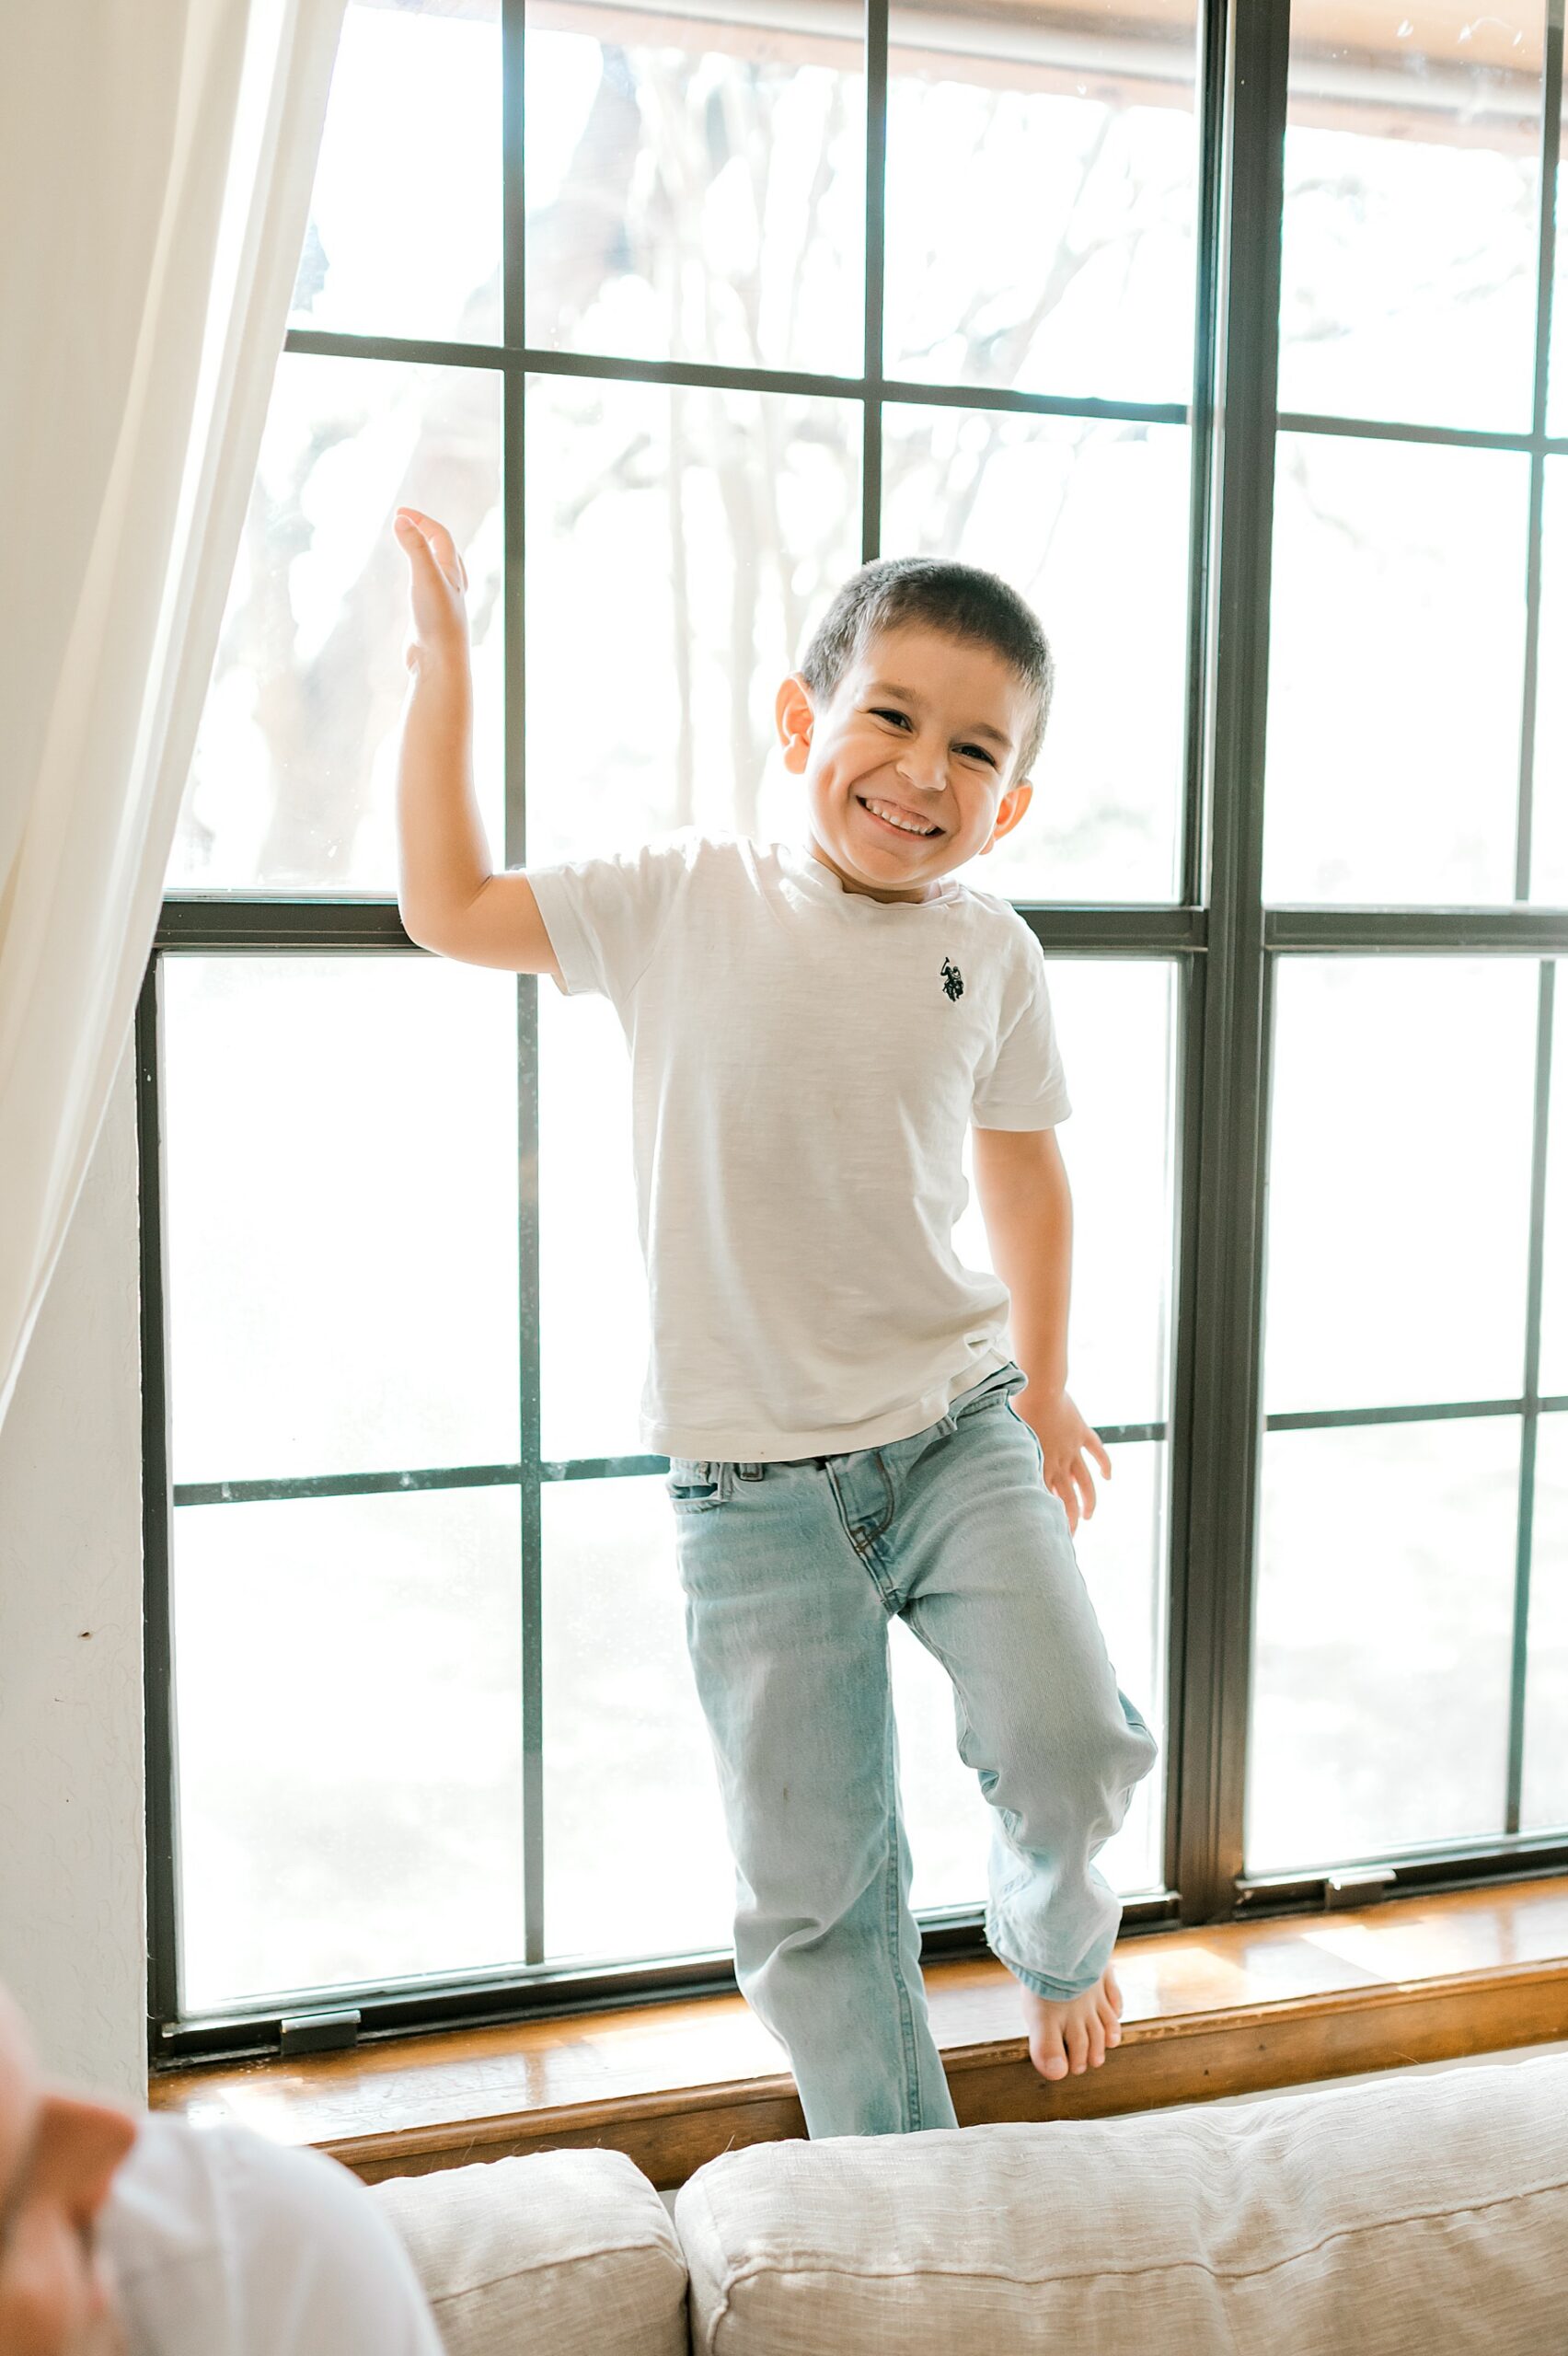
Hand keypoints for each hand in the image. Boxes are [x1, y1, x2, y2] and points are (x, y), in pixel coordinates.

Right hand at [393, 506, 469, 668]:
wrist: (439, 663)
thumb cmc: (437, 621)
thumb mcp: (424, 578)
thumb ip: (415, 548)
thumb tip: (401, 520)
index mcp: (454, 572)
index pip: (440, 535)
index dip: (421, 520)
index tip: (399, 513)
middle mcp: (452, 586)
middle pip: (443, 551)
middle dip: (425, 533)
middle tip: (404, 523)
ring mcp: (442, 604)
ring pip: (438, 572)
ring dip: (425, 555)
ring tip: (410, 547)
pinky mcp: (432, 620)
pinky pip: (428, 591)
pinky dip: (420, 579)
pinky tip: (414, 587)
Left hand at [1013, 1385, 1109, 1533]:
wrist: (1039, 1389)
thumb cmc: (1015, 1412)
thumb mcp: (1008, 1442)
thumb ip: (1010, 1461)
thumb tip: (995, 1478)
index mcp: (1038, 1466)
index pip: (1045, 1501)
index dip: (1049, 1519)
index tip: (1048, 1534)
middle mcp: (1057, 1462)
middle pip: (1068, 1499)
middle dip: (1071, 1520)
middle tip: (1071, 1534)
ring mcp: (1072, 1449)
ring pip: (1085, 1483)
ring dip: (1089, 1501)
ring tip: (1089, 1515)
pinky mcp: (1082, 1433)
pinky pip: (1098, 1452)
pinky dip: (1105, 1465)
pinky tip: (1108, 1477)